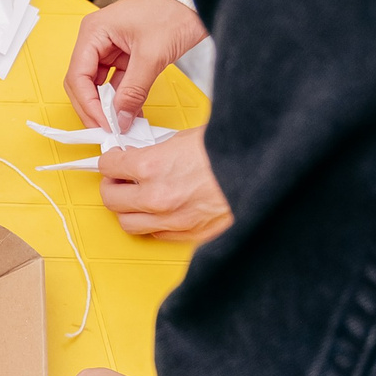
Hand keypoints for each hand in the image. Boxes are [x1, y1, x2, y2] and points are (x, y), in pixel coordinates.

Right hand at [63, 0, 207, 125]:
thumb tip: (119, 119)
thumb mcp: (152, 56)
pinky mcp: (126, 53)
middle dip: (94, 108)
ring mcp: (111, 46)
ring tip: (121, 124)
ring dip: (109, 105)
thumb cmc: (173, 10)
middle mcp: (97, 39)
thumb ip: (133, 90)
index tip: (104, 125)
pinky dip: (122, 97)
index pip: (78, 77)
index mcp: (93, 33)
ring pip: (99, 84)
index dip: (88, 105)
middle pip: (83, 82)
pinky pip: (117, 80)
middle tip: (108, 129)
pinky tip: (131, 112)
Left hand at [99, 127, 229, 243]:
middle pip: (111, 199)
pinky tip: (162, 212)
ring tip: (138, 198)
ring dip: (128, 210)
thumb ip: (160, 150)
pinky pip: (158, 235)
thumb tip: (146, 154)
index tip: (115, 159)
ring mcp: (173, 221)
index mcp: (151, 167)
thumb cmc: (233, 152)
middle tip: (120, 178)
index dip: (110, 160)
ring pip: (129, 224)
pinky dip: (154, 225)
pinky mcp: (191, 236)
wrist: (267, 175)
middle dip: (113, 186)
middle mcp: (157, 198)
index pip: (108, 167)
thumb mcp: (188, 139)